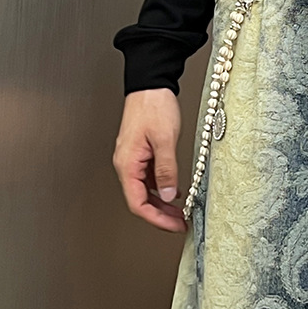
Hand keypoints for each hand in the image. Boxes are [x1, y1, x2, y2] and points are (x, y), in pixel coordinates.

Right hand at [113, 88, 185, 231]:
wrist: (150, 83)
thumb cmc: (153, 105)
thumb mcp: (164, 140)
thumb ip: (166, 170)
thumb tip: (167, 195)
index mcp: (127, 163)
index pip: (138, 203)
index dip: (157, 219)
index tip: (174, 225)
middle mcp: (126, 164)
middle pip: (140, 201)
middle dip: (161, 216)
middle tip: (180, 223)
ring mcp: (133, 159)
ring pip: (144, 192)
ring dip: (162, 205)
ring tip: (180, 212)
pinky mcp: (140, 154)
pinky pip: (148, 179)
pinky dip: (161, 190)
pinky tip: (175, 193)